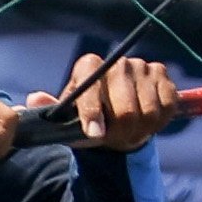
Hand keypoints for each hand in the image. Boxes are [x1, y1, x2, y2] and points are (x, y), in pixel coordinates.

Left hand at [32, 54, 178, 151]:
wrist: (118, 117)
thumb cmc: (88, 118)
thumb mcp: (66, 118)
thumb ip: (51, 110)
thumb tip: (34, 98)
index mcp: (88, 65)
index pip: (91, 88)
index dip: (93, 113)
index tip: (95, 134)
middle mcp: (116, 62)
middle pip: (127, 109)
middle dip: (122, 132)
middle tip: (117, 140)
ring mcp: (142, 66)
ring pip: (150, 111)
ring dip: (142, 130)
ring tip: (131, 131)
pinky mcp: (162, 74)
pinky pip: (167, 106)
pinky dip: (159, 121)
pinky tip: (147, 121)